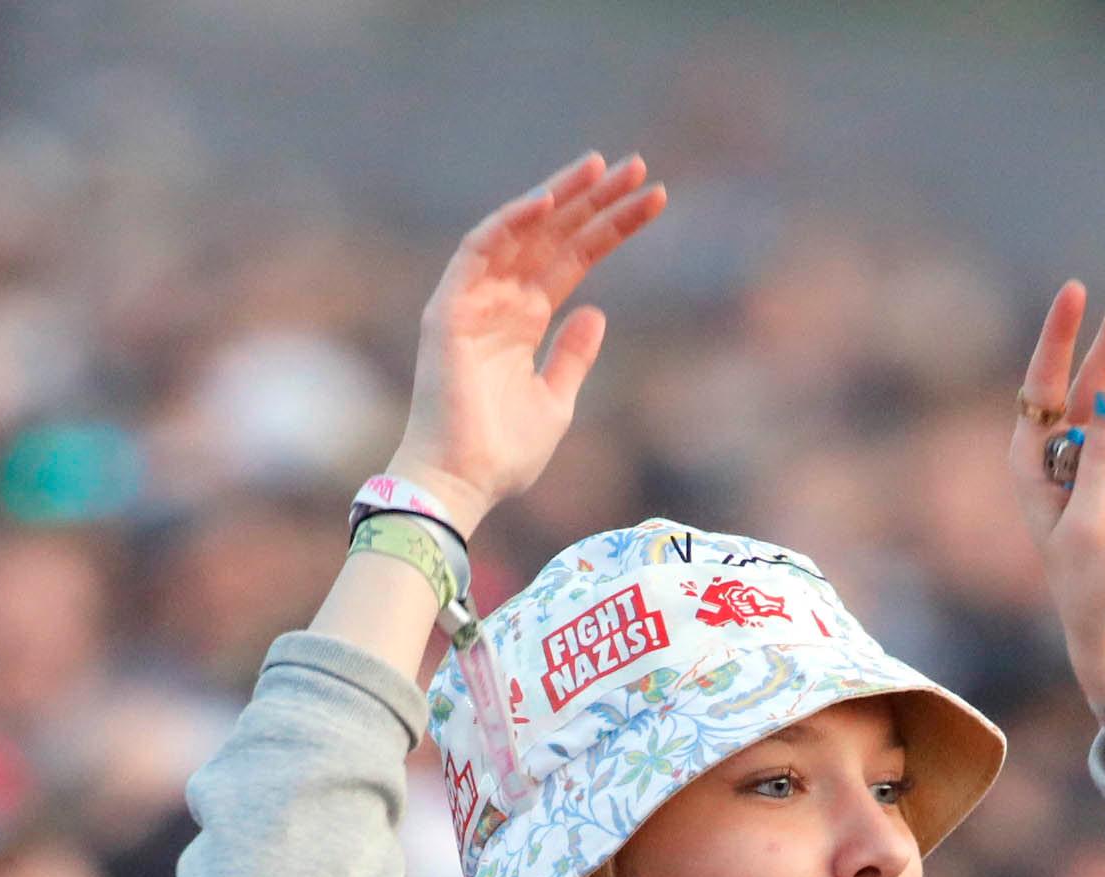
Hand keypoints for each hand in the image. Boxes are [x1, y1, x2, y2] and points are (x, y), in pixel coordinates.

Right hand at [383, 154, 664, 536]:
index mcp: (525, 320)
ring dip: (560, 195)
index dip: (612, 227)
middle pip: (555, 235)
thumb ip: (573, 355)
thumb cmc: (504, 454)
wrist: (464, 483)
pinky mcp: (450, 307)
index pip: (576, 258)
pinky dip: (511, 222)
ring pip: (522, 231)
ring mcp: (475, 300)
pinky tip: (549, 200)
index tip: (654, 199)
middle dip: (595, 199)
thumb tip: (596, 312)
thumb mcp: (556, 402)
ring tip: (601, 167)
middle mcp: (501, 301)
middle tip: (638, 166)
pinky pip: (479, 249)